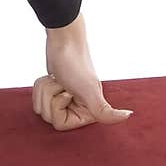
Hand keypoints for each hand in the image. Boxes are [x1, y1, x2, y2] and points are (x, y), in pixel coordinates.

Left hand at [33, 13, 133, 131]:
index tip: (68, 92)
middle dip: (49, 96)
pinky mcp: (53, 91)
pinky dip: (39, 85)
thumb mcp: (90, 91)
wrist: (63, 41)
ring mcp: (63, 100)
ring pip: (39, 107)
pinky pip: (36, 97)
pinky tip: (51, 77)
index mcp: (88, 112)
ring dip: (44, 88)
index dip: (58, 107)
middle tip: (62, 83)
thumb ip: (105, 110)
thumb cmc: (76, 64)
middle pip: (47, 116)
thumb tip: (129, 116)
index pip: (59, 124)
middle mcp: (77, 108)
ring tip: (57, 79)